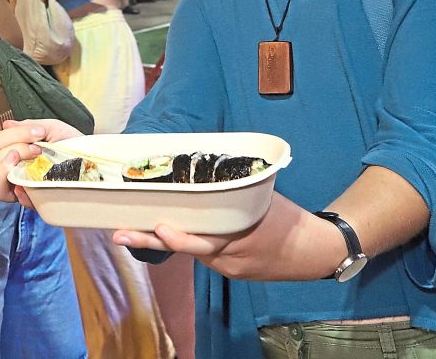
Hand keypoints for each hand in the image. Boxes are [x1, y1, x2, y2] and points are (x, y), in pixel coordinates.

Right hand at [0, 119, 83, 204]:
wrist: (94, 164)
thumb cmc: (74, 146)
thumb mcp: (53, 129)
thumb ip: (29, 126)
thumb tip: (6, 124)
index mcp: (19, 151)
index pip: (0, 143)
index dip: (13, 135)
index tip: (39, 133)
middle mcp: (16, 170)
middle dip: (14, 149)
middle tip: (38, 148)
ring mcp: (22, 188)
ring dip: (7, 168)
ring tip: (30, 159)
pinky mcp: (31, 201)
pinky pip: (10, 199)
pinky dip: (15, 188)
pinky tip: (27, 181)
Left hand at [109, 193, 343, 281]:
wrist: (315, 252)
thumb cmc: (288, 217)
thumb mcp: (263, 197)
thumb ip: (234, 188)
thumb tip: (206, 163)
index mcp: (239, 236)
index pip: (201, 241)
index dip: (177, 237)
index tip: (157, 227)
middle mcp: (229, 257)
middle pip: (186, 249)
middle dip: (150, 240)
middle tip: (120, 234)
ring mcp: (229, 268)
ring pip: (193, 251)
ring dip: (167, 239)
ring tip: (131, 230)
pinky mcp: (231, 272)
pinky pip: (206, 255)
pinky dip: (189, 242)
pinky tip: (170, 231)